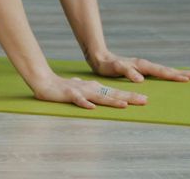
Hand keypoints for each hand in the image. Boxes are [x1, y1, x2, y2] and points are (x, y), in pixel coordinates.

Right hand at [31, 73, 147, 109]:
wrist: (44, 82)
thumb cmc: (63, 87)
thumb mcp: (81, 89)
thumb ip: (90, 91)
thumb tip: (97, 96)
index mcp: (95, 88)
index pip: (116, 92)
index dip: (130, 95)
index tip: (145, 99)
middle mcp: (91, 89)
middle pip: (112, 93)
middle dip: (129, 97)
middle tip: (145, 100)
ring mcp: (81, 91)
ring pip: (99, 96)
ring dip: (112, 100)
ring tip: (124, 104)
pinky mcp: (69, 94)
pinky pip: (78, 100)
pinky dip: (85, 103)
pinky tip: (92, 107)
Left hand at [88, 50, 189, 82]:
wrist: (100, 58)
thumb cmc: (108, 65)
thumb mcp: (117, 69)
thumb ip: (128, 72)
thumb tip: (141, 79)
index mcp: (142, 65)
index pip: (162, 72)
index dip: (174, 76)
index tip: (187, 79)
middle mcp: (145, 65)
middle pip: (166, 70)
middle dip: (181, 73)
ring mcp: (144, 67)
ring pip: (163, 70)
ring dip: (176, 73)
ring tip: (189, 76)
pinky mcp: (141, 69)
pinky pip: (158, 72)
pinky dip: (167, 74)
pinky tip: (171, 77)